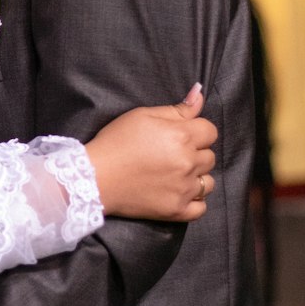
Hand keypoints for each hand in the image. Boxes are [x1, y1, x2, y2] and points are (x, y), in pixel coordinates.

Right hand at [86, 84, 216, 221]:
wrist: (94, 177)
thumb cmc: (115, 142)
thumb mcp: (142, 116)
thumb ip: (176, 108)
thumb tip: (199, 95)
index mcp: (182, 136)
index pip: (210, 131)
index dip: (197, 131)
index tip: (180, 135)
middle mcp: (188, 162)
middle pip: (210, 156)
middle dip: (195, 153)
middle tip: (171, 154)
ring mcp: (184, 189)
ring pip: (208, 182)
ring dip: (196, 177)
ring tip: (175, 175)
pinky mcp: (176, 210)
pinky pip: (201, 208)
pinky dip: (194, 201)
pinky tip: (180, 193)